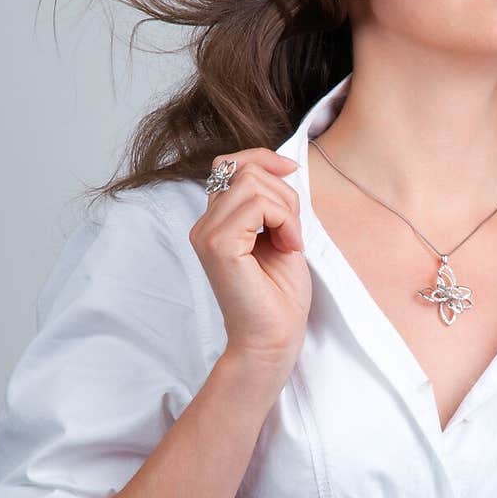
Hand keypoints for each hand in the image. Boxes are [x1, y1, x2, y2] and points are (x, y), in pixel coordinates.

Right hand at [189, 148, 312, 379]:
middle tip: (292, 233)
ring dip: (286, 209)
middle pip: (246, 169)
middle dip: (284, 194)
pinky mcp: (218, 245)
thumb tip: (282, 165)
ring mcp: (207, 234)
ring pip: (253, 183)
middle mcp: (204, 225)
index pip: (228, 164)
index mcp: (216, 222)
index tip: (292, 171)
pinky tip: (288, 247)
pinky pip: (258, 205)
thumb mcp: (280, 234)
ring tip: (289, 242)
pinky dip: (285, 221)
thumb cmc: (279, 296)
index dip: (263, 158)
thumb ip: (271, 202)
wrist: (273, 339)